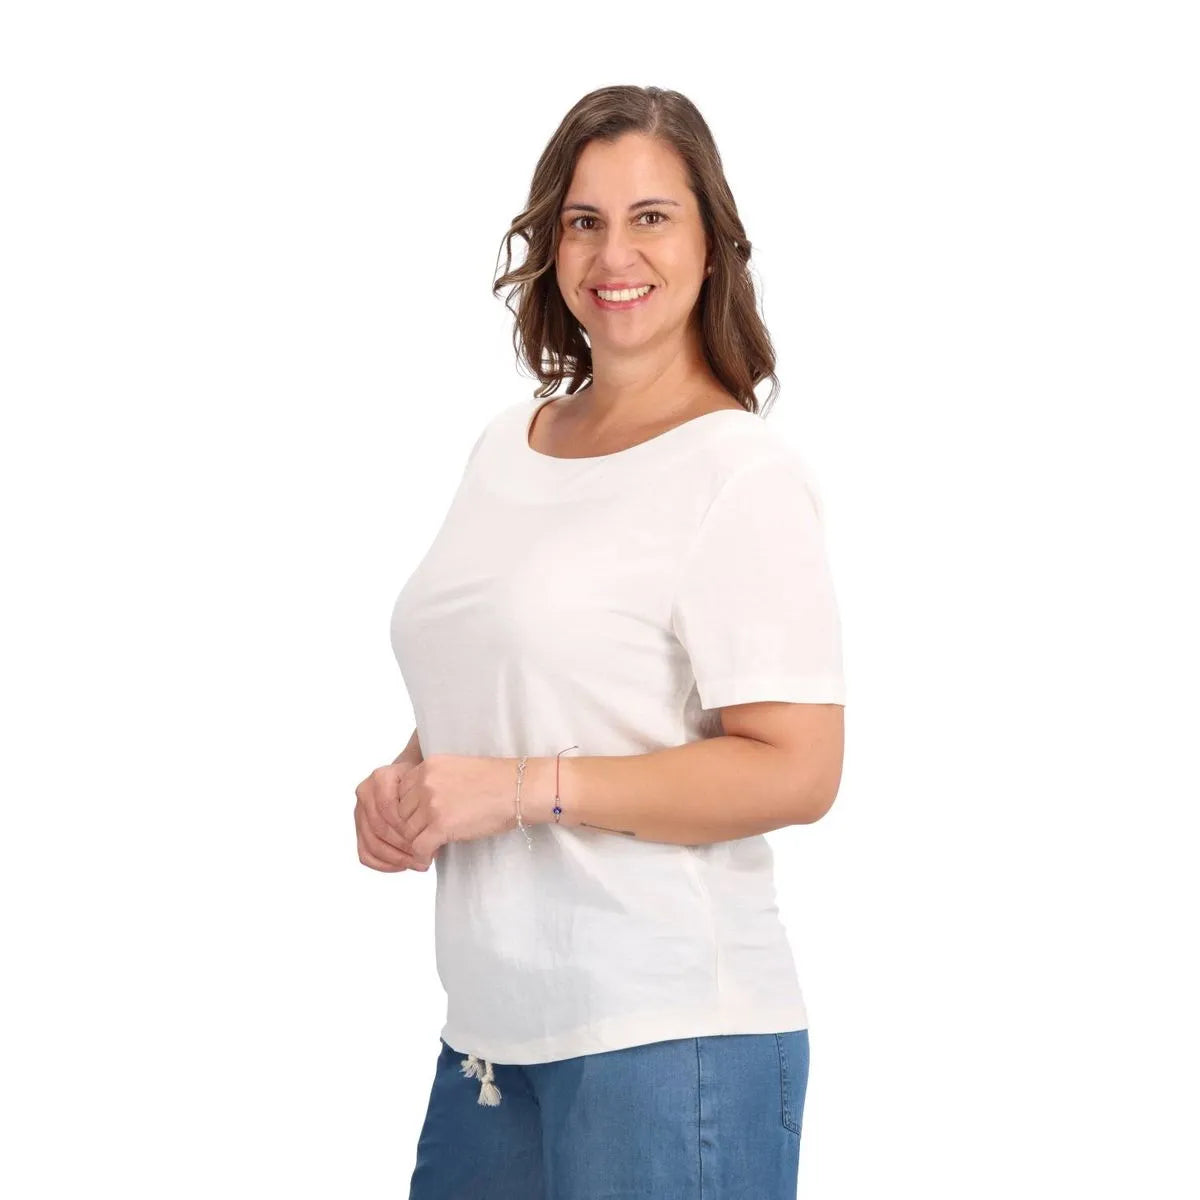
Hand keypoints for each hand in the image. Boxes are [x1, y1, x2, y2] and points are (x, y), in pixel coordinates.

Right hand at [354, 761, 432, 871]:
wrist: (412, 779)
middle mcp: (366, 792)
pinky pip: (365, 853)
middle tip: (425, 857)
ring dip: (396, 858)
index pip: (389, 808)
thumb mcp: (429, 784)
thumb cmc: (423, 782)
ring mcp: (360, 811)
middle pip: (380, 827)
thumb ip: (427, 800)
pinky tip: (403, 865)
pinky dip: (384, 864)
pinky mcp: (359, 828)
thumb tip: (434, 832)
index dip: (407, 827)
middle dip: (404, 846)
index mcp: (381, 777)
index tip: (428, 839)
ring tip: (418, 863)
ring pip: (372, 843)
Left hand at [395, 754, 522, 864]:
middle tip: (424, 836)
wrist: (518, 789)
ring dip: (417, 841)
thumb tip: (419, 804)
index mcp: (429, 765)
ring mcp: (432, 803)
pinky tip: (431, 857)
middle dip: (412, 826)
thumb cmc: (497, 781)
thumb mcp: (458, 768)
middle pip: (401, 812)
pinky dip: (422, 855)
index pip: (401, 792)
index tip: (420, 820)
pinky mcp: (441, 825)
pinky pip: (418, 847)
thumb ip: (434, 780)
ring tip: (429, 847)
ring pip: (407, 831)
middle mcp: (426, 782)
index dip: (409, 809)